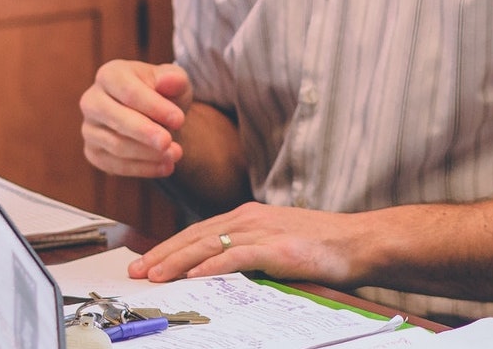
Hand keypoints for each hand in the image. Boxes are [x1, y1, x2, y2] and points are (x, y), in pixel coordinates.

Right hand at [80, 60, 191, 177]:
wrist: (157, 116)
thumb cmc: (164, 93)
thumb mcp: (175, 82)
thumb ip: (174, 79)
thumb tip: (168, 80)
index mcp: (110, 74)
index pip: (129, 92)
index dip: (154, 107)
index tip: (179, 120)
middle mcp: (92, 100)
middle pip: (116, 118)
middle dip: (145, 133)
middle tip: (169, 143)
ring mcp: (89, 128)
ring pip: (116, 145)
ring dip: (148, 153)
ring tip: (176, 154)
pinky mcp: (93, 153)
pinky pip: (115, 165)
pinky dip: (143, 168)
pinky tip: (165, 166)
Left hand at [128, 202, 366, 286]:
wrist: (357, 242)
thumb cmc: (320, 246)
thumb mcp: (276, 242)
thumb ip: (248, 250)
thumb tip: (218, 268)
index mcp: (247, 216)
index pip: (198, 231)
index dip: (168, 246)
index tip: (145, 263)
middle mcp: (249, 218)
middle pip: (195, 235)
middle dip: (162, 254)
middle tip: (135, 272)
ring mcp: (262, 231)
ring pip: (208, 244)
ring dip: (177, 260)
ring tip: (153, 275)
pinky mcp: (276, 248)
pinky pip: (237, 256)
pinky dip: (212, 264)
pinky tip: (194, 274)